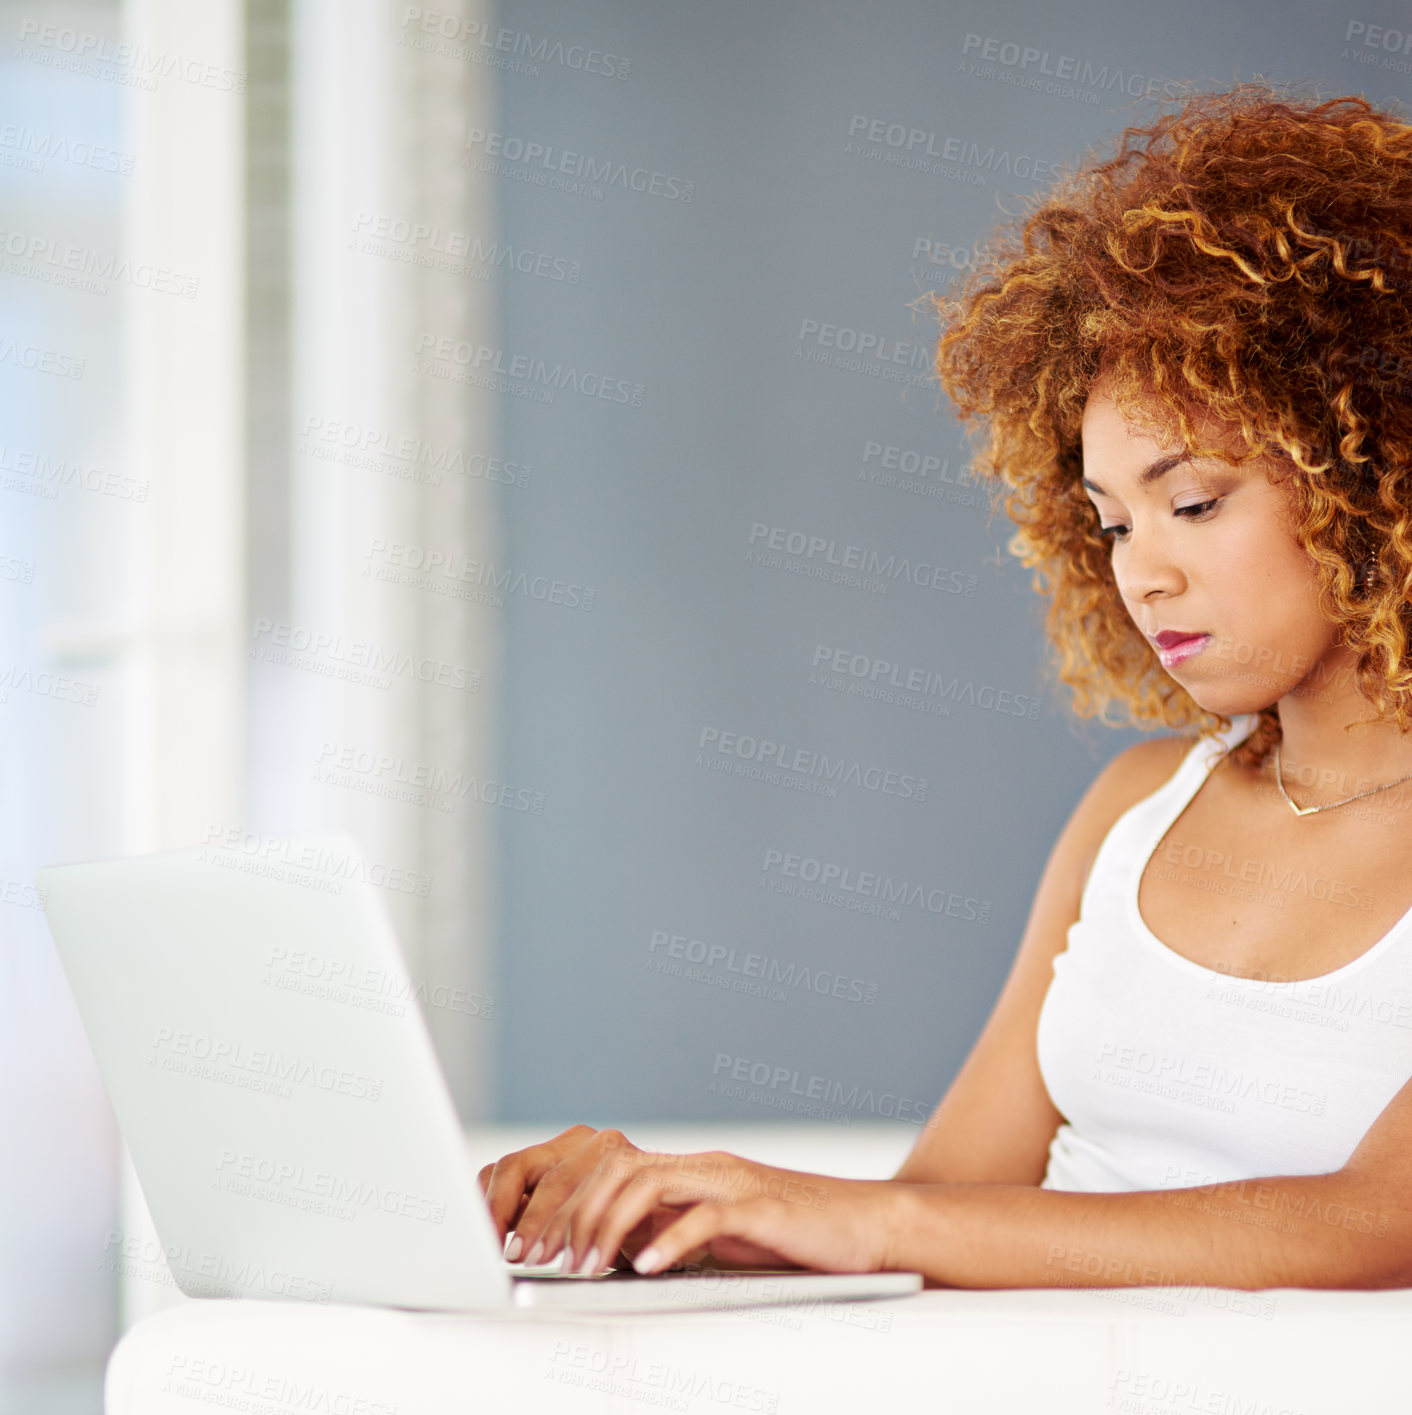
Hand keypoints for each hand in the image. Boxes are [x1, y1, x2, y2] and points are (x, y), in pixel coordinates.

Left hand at [493, 1138, 900, 1276]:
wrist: (864, 1228)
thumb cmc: (790, 1237)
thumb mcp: (713, 1235)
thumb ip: (666, 1232)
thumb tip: (606, 1251)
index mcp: (686, 1171)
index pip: (605, 1164)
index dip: (560, 1198)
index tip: (529, 1240)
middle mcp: (702, 1167)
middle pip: (614, 1164)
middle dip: (568, 1210)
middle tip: (542, 1257)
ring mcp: (732, 1182)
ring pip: (649, 1181)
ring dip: (605, 1225)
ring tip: (582, 1266)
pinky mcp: (764, 1208)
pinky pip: (707, 1215)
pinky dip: (669, 1240)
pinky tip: (644, 1267)